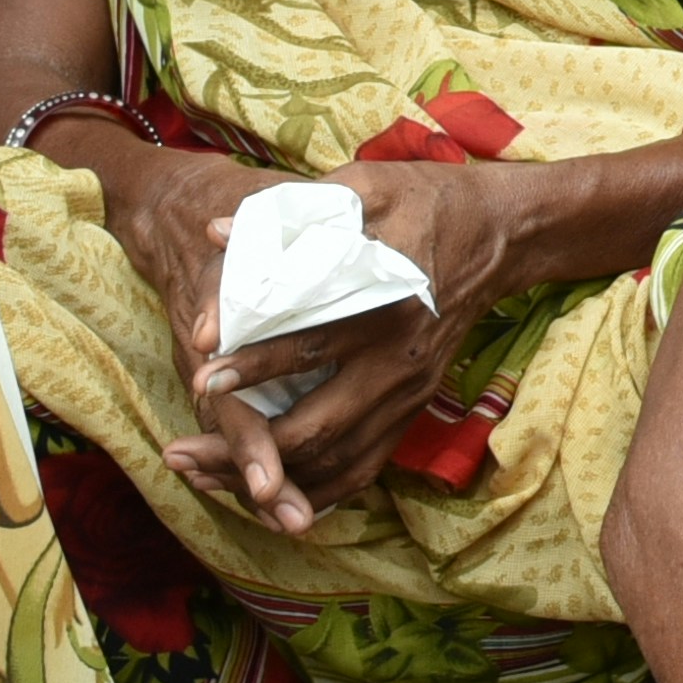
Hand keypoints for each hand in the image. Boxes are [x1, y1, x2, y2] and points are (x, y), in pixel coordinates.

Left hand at [162, 153, 539, 533]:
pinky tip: (268, 496)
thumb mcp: (365, 186)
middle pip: (316, 426)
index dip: (255, 361)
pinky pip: (363, 468)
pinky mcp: (413, 409)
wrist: (501, 234)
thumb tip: (216, 230)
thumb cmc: (425, 202)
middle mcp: (400, 360)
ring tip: (204, 477)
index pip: (312, 342)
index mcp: (389, 301)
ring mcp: (409, 393)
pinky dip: (314, 490)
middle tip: (181, 449)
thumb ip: (291, 211)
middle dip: (244, 446)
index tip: (203, 366)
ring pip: (333, 459)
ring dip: (268, 477)